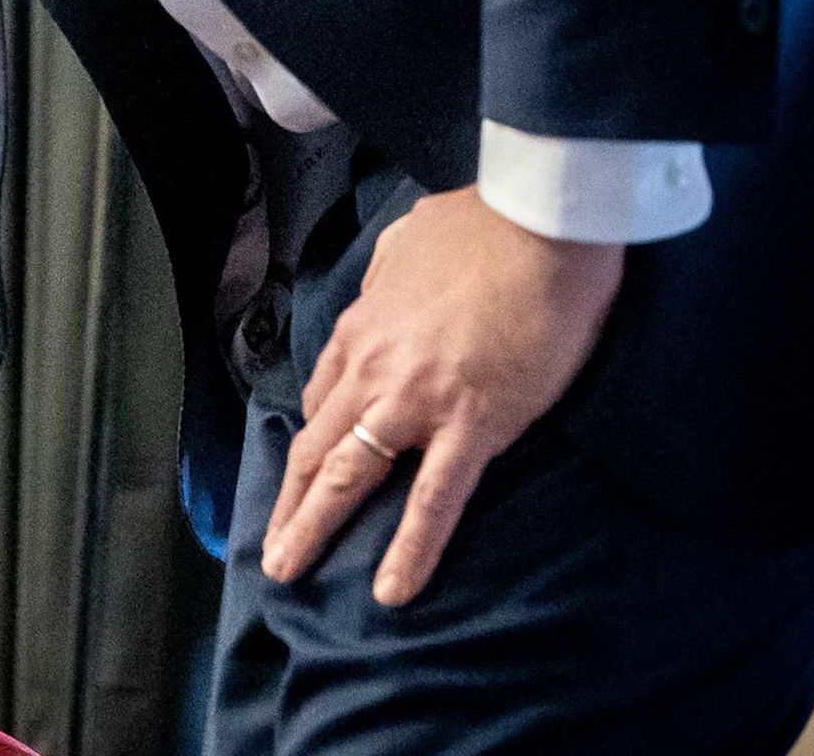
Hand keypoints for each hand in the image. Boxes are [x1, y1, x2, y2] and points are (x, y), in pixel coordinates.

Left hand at [258, 186, 622, 606]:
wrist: (541, 223)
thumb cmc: (487, 225)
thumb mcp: (412, 238)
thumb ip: (392, 268)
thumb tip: (393, 274)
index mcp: (363, 326)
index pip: (324, 397)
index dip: (311, 440)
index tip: (302, 473)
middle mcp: (374, 369)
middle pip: (317, 447)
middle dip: (290, 503)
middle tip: (272, 550)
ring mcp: (416, 401)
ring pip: (351, 476)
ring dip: (315, 528)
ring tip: (290, 572)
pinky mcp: (472, 424)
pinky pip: (434, 500)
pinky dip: (410, 549)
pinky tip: (392, 590)